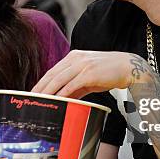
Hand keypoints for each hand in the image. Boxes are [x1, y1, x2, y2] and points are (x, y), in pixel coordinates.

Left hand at [31, 50, 145, 98]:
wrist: (128, 67)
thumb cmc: (109, 73)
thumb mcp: (89, 77)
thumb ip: (75, 86)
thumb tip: (63, 98)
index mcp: (74, 57)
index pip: (52, 70)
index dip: (41, 82)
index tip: (33, 92)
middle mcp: (76, 58)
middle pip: (52, 74)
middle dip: (40, 88)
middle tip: (31, 99)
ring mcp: (82, 65)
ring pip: (59, 79)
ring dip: (47, 91)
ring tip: (39, 101)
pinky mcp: (89, 73)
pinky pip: (71, 85)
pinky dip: (62, 93)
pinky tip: (57, 100)